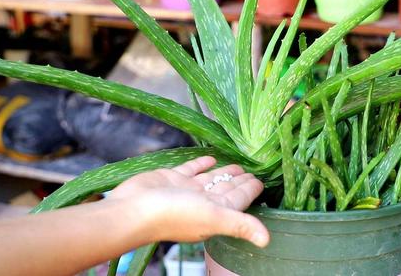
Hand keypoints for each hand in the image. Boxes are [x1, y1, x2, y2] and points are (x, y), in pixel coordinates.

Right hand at [109, 157, 269, 247]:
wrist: (133, 210)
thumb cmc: (172, 215)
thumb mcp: (213, 218)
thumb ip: (240, 225)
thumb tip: (267, 241)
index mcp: (214, 213)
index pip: (238, 201)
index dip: (249, 191)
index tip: (260, 182)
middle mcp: (201, 203)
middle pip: (225, 189)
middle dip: (239, 181)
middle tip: (252, 170)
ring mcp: (186, 191)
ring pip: (210, 180)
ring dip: (223, 172)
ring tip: (237, 164)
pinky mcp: (171, 179)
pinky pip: (190, 170)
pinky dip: (201, 164)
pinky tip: (210, 158)